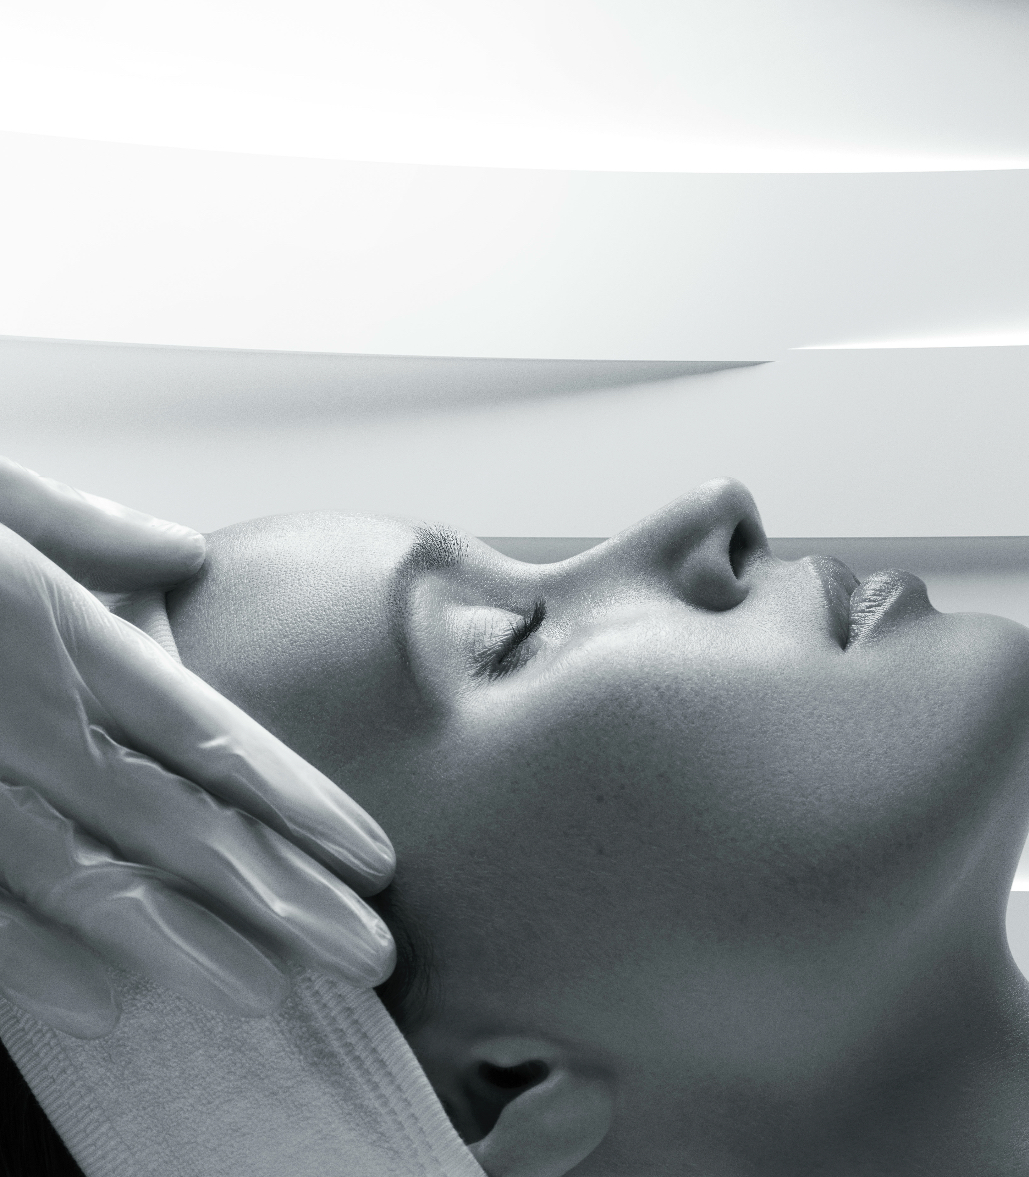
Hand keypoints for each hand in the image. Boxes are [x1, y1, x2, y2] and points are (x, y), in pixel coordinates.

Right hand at [0, 459, 395, 1038]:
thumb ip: (82, 527)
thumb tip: (182, 550)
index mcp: (54, 636)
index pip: (213, 736)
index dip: (301, 802)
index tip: (372, 855)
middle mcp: (21, 723)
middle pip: (178, 826)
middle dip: (282, 896)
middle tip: (368, 953)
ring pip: (89, 882)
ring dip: (189, 942)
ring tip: (276, 990)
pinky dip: (40, 967)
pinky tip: (109, 1004)